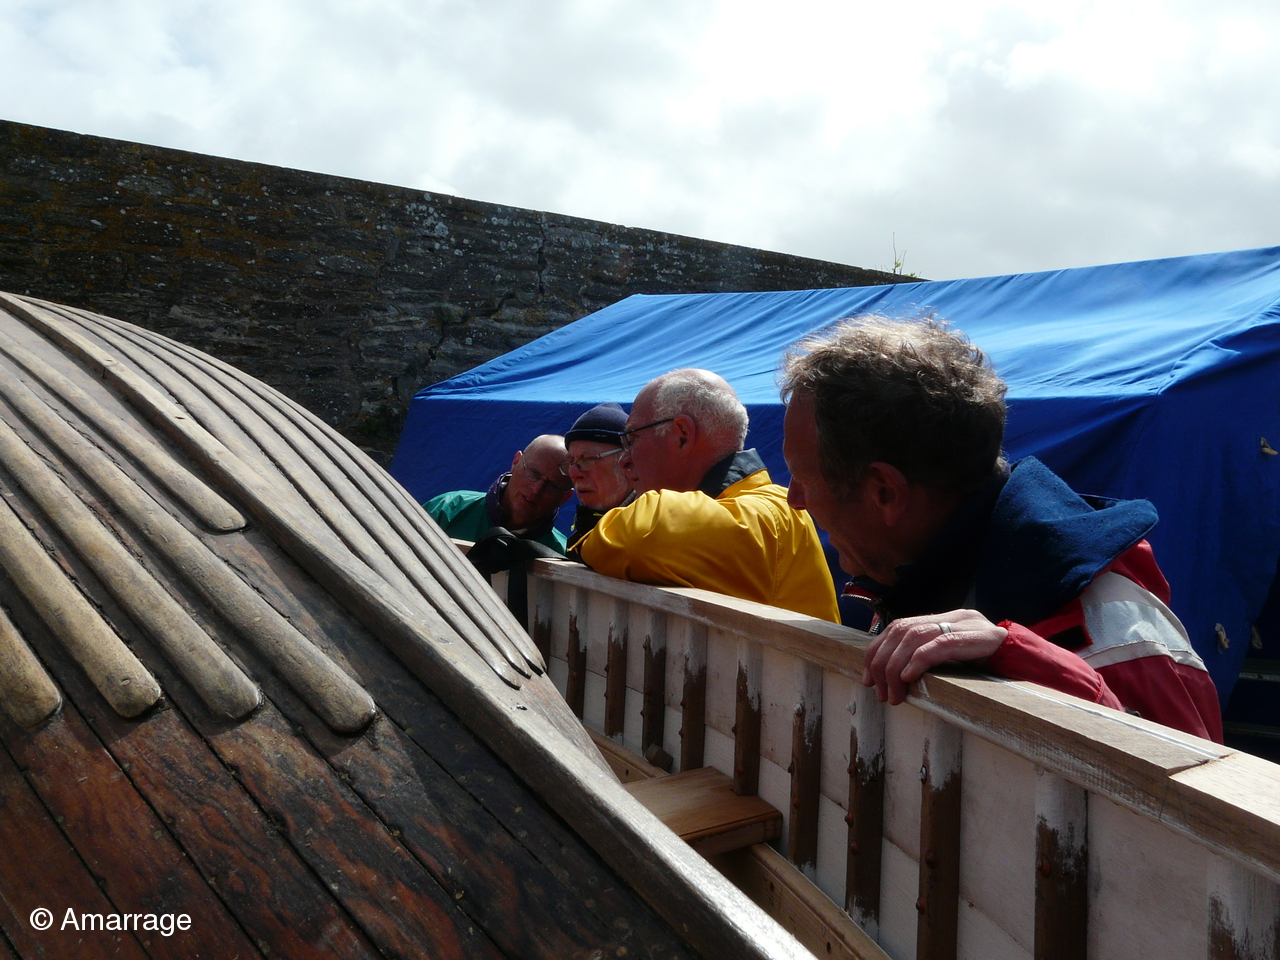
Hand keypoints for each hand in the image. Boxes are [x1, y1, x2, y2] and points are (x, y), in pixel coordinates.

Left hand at [861, 609, 1006, 704]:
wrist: (1026, 659)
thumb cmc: (988, 664)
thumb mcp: (954, 658)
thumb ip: (928, 657)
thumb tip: (894, 677)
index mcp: (941, 619)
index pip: (896, 627)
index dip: (877, 651)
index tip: (868, 678)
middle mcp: (950, 616)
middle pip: (900, 631)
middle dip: (882, 662)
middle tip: (879, 692)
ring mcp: (964, 623)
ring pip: (914, 636)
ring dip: (896, 667)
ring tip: (893, 694)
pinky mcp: (977, 636)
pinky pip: (940, 644)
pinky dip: (919, 660)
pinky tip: (909, 678)